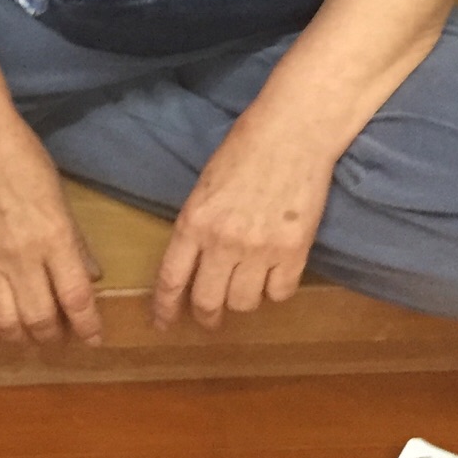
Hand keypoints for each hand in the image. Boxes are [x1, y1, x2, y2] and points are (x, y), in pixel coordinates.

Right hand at [0, 113, 103, 347]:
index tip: (94, 338)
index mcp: (52, 239)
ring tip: (30, 337)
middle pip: (40, 319)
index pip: (76, 298)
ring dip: (21, 338)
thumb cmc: (22, 157)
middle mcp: (20, 258)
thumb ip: (75, 240)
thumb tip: (90, 276)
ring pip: (5, 322)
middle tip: (61, 336)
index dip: (88, 326)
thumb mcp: (59, 195)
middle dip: (54, 336)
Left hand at [151, 133, 331, 331]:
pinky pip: (280, 293)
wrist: (292, 134)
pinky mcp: (294, 252)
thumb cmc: (246, 148)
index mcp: (194, 222)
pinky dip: (276, 290)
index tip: (163, 323)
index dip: (165, 308)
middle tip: (210, 318)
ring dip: (242, 301)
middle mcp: (223, 242)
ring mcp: (259, 250)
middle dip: (206, 316)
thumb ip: (198, 225)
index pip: (171, 279)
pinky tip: (275, 276)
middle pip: (207, 301)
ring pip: (243, 303)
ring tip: (247, 287)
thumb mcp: (206, 186)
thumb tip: (196, 260)